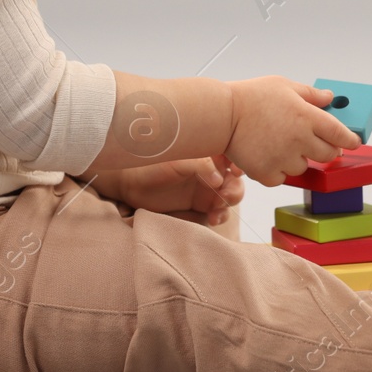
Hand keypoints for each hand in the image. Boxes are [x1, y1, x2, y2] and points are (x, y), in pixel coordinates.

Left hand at [109, 155, 244, 225]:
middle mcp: (211, 170)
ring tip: (216, 211)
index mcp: (209, 153)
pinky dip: (220, 216)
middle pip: (236, 180)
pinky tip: (212, 218)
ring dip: (229, 204)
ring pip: (230, 197)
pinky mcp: (200, 207)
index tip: (237, 171)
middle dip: (235, 189)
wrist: (130, 183)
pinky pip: (218, 212)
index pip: (234, 156)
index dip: (240, 163)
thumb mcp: (177, 160)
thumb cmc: (152, 165)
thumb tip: (220, 180)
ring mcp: (206, 189)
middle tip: (225, 197)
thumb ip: (201, 165)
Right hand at [226, 75, 360, 186]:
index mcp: (306, 116)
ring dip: (298, 159)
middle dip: (326, 149)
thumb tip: (329, 97)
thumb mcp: (284, 86)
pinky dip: (278, 171)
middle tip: (313, 142)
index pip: (340, 133)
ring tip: (280, 144)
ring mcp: (283, 158)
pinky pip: (282, 178)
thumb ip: (310, 94)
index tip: (354, 142)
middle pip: (328, 155)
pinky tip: (268, 155)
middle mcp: (299, 139)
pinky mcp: (267, 173)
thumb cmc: (251, 97)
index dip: (350, 139)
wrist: (222, 115)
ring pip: (303, 167)